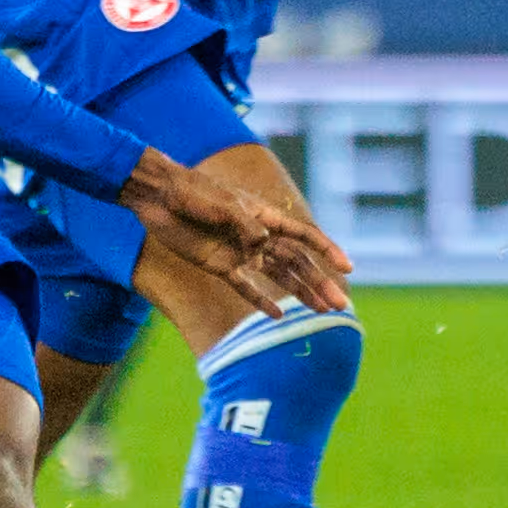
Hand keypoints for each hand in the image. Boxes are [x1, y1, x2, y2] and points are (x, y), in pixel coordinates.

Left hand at [120, 151, 352, 317]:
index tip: (347, 268)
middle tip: (341, 305)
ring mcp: (241, 252)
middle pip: (297, 262)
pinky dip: (262, 301)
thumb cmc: (194, 192)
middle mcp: (259, 236)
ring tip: (321, 312)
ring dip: (300, 293)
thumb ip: (245, 226)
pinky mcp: (221, 266)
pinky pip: (247, 287)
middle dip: (320, 282)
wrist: (160, 196)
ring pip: (279, 277)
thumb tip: (264, 245)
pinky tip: (280, 316)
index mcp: (265, 216)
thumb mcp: (223, 205)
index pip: (304, 236)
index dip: (327, 250)